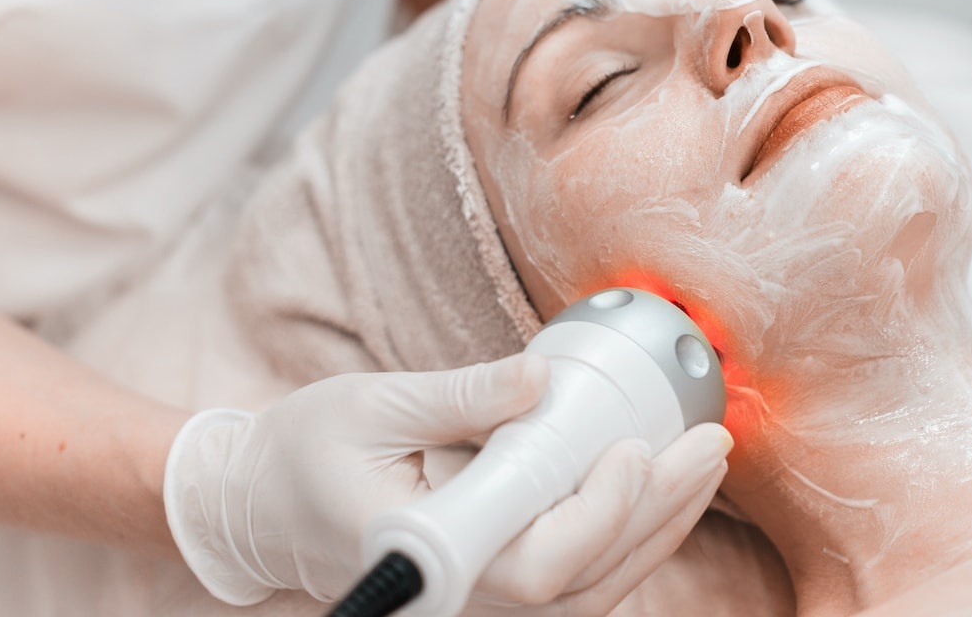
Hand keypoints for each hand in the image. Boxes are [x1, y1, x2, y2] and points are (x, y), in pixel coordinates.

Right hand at [164, 354, 732, 607]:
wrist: (260, 505)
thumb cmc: (304, 452)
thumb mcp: (375, 406)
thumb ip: (462, 397)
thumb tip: (542, 377)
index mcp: (426, 556)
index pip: (538, 564)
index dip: (601, 513)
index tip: (641, 450)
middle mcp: (459, 596)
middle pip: (583, 582)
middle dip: (658, 513)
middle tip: (711, 447)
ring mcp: (475, 600)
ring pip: (589, 589)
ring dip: (655, 528)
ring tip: (703, 465)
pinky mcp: (489, 585)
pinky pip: (574, 577)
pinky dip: (624, 535)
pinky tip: (659, 490)